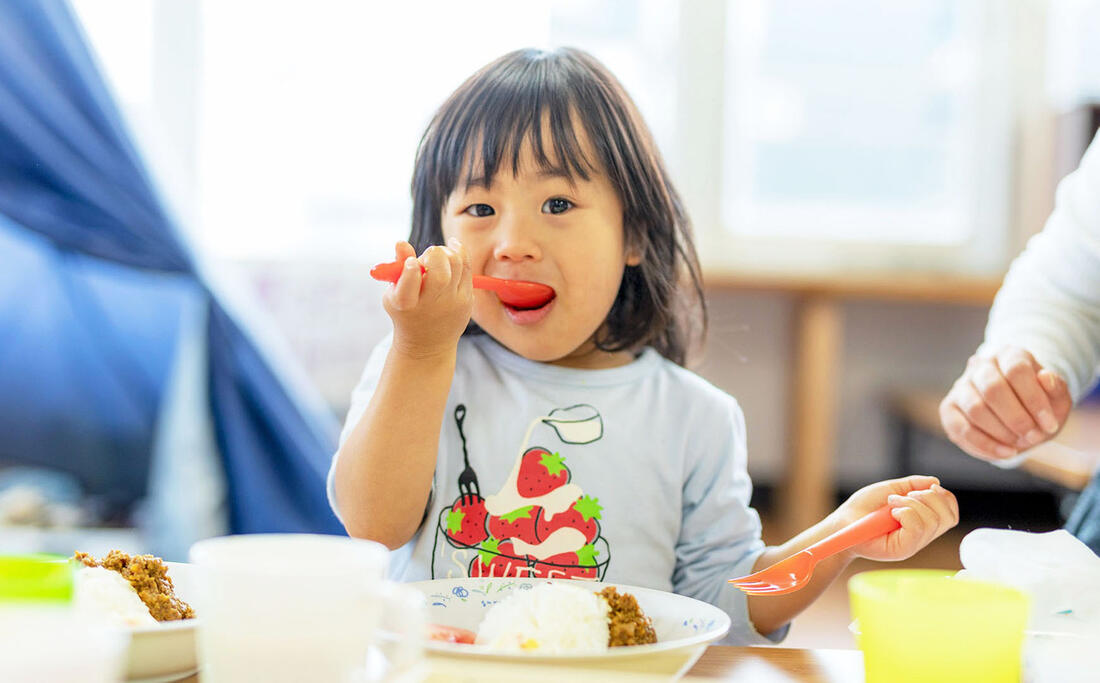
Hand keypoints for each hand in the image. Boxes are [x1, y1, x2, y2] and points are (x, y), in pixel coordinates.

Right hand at [383, 239, 472, 359]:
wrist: (428, 343)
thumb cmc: (407, 312)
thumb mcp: (394, 293)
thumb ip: (397, 267)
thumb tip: (401, 242)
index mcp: (406, 303)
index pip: (410, 281)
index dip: (411, 267)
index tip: (411, 263)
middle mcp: (431, 304)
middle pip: (440, 272)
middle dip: (434, 254)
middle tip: (428, 257)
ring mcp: (452, 303)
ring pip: (456, 264)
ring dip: (446, 252)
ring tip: (437, 257)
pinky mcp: (467, 301)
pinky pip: (467, 269)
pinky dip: (460, 254)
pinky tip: (452, 249)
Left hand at [830, 475, 958, 561]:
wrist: (842, 522)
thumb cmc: (864, 508)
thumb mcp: (891, 489)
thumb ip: (913, 485)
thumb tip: (936, 482)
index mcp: (923, 522)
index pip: (950, 514)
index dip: (946, 498)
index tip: (929, 488)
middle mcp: (921, 536)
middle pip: (948, 518)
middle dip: (929, 498)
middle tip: (903, 496)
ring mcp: (913, 544)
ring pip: (932, 521)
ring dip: (912, 504)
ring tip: (892, 504)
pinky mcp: (902, 550)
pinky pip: (917, 528)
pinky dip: (906, 512)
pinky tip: (891, 513)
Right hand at [939, 346, 1071, 460]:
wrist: (1018, 413)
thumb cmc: (1037, 404)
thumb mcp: (1056, 397)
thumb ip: (1056, 388)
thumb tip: (1045, 378)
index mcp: (1008, 355)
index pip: (1016, 370)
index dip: (1034, 400)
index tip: (1050, 424)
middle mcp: (980, 366)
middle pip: (992, 389)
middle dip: (1016, 419)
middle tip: (1033, 437)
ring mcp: (961, 386)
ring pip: (975, 409)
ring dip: (1001, 433)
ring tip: (1019, 445)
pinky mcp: (949, 408)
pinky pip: (960, 428)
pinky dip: (984, 445)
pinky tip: (1004, 453)